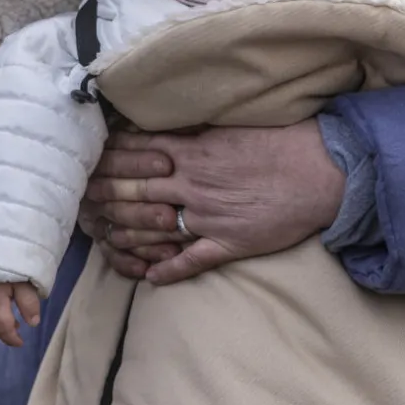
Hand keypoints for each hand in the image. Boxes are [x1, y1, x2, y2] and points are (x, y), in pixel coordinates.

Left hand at [78, 122, 344, 285]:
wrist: (325, 170)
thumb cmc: (282, 141)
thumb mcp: (231, 125)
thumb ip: (195, 130)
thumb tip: (165, 126)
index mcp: (193, 152)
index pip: (136, 154)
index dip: (108, 158)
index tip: (87, 161)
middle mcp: (194, 183)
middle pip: (133, 189)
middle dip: (103, 194)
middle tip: (79, 199)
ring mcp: (210, 216)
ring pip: (153, 227)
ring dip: (124, 232)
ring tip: (102, 236)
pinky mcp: (230, 242)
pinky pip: (191, 261)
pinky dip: (168, 271)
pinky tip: (149, 278)